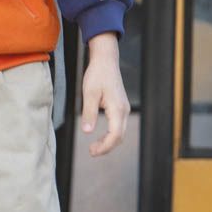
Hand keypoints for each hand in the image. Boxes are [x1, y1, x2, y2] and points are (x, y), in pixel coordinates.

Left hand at [80, 33, 129, 156]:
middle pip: (120, 137)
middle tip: (91, 151)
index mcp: (117, 108)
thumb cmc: (97, 74)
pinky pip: (119, 126)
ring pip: (120, 132)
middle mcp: (124, 110)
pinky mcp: (121, 106)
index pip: (115, 135)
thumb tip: (87, 132)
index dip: (105, 146)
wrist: (105, 60)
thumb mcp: (89, 93)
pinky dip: (111, 134)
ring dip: (109, 142)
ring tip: (94, 147)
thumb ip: (89, 113)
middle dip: (106, 147)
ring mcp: (124, 108)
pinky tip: (100, 136)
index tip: (92, 151)